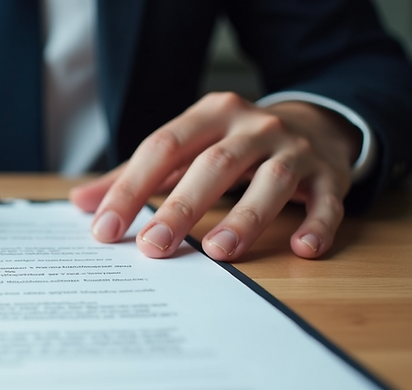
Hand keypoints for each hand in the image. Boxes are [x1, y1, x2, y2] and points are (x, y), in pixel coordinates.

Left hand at [70, 92, 361, 259]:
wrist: (315, 123)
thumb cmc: (233, 145)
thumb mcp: (185, 147)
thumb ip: (134, 175)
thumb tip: (80, 204)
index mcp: (211, 115)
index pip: (163, 148)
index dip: (131, 189)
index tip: (104, 229)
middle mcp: (254, 126)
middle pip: (214, 164)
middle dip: (181, 208)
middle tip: (153, 249)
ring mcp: (296, 149)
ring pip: (271, 181)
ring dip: (245, 218)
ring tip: (218, 253)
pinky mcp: (331, 175)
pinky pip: (327, 201)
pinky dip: (317, 224)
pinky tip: (302, 249)